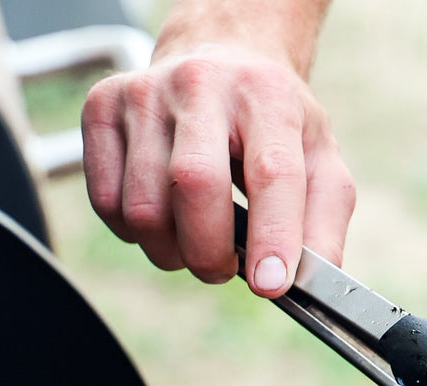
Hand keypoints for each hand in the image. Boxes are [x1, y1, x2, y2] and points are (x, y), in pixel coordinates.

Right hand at [82, 42, 354, 294]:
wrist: (221, 60)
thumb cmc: (275, 126)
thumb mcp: (320, 162)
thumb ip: (325, 222)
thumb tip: (313, 279)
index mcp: (268, 96)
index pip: (272, 172)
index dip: (272, 235)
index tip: (270, 284)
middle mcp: (202, 84)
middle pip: (194, 185)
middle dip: (210, 252)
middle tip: (225, 269)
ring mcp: (143, 92)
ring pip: (143, 207)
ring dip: (172, 251)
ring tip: (197, 241)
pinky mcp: (100, 107)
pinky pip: (106, 202)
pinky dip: (135, 233)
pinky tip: (164, 218)